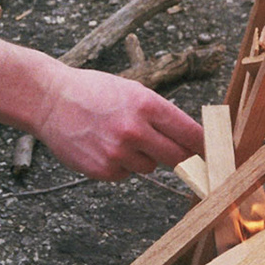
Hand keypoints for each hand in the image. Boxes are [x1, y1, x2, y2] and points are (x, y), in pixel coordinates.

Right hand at [0, 35, 204, 182]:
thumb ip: (160, 114)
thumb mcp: (131, 91)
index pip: (190, 133)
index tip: (216, 154)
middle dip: (182, 157)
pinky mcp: (103, 170)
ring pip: (150, 166)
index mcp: (146, 104)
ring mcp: (118, 152)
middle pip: (177, 157)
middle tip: (180, 154)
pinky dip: (121, 165)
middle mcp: (135, 130)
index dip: (206, 146)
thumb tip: (192, 139)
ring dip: (144, 157)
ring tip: (120, 137)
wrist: (49, 100)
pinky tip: (103, 147)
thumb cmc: (94, 92)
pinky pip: (126, 174)